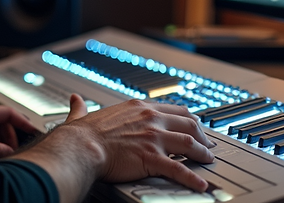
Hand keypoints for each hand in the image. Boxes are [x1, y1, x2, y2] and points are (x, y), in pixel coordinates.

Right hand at [61, 93, 215, 191]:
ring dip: (202, 153)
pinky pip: (178, 169)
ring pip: (189, 142)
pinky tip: (200, 184)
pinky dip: (192, 178)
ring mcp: (153, 137)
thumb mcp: (84, 114)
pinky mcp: (151, 157)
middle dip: (202, 135)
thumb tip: (75, 100)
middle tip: (208, 145)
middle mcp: (150, 119)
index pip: (174, 109)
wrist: (80, 147)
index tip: (194, 126)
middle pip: (188, 122)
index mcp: (139, 107)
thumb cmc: (81, 135)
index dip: (188, 119)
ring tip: (208, 161)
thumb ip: (82, 107)